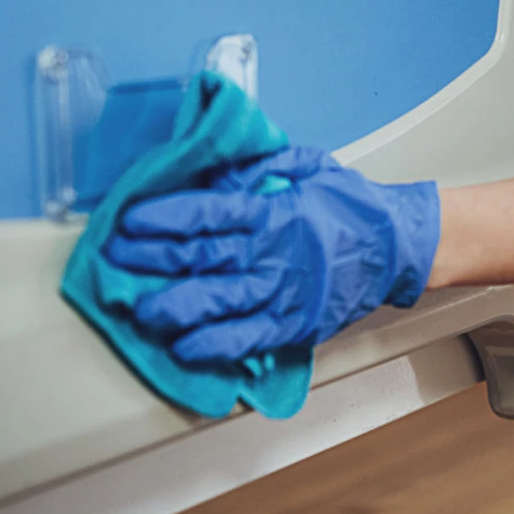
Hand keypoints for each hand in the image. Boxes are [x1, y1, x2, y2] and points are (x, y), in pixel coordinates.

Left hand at [104, 146, 440, 363]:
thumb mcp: (307, 167)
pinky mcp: (295, 323)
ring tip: (139, 309)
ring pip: (221, 301)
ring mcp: (284, 292)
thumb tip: (213, 166)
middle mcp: (273, 253)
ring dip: (176, 306)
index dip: (166, 216)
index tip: (131, 219)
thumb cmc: (349, 205)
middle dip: (154, 260)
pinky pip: (249, 338)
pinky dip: (216, 345)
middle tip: (115, 261)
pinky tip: (185, 347)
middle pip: (204, 257)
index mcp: (273, 211)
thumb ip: (260, 166)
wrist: (398, 246)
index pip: (210, 213)